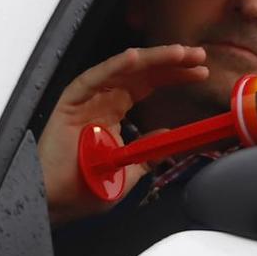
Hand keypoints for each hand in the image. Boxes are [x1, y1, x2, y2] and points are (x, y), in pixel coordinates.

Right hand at [38, 45, 208, 223]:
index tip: (200, 72)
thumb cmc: (85, 188)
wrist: (56, 202)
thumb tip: (169, 136)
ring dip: (151, 59)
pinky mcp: (71, 101)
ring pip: (123, 69)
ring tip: (178, 54)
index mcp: (115, 111)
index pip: (150, 85)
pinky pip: (94, 79)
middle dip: (171, 62)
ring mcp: (88, 98)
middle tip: (198, 55)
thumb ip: (148, 152)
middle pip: (142, 72)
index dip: (175, 76)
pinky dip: (113, 67)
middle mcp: (103, 99)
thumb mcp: (128, 171)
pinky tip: (134, 59)